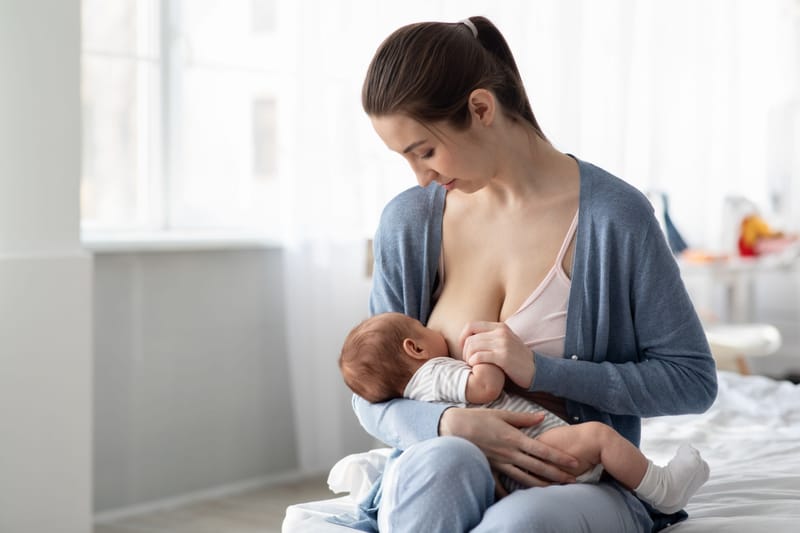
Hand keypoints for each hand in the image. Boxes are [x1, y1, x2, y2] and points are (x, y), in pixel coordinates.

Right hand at [439, 407, 578, 486]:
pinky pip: (500, 485)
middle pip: (537, 466)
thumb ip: (523, 418)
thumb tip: (541, 417)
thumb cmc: (477, 418)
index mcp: (514, 438)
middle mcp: (509, 453)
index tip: (574, 462)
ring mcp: (499, 463)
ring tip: (555, 490)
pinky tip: (518, 501)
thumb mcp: (501, 414)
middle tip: (573, 480)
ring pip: (524, 478)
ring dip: (540, 484)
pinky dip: (509, 495)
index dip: (559, 457)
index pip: (542, 450)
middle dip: (556, 474)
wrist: (453, 428)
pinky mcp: (489, 469)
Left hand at [459, 321, 535, 387]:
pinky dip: (473, 362)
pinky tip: (476, 367)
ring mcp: (503, 344)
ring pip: (473, 347)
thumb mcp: (506, 340)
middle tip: (467, 360)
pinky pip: (479, 357)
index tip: (463, 348)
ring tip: (471, 364)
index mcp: (500, 327)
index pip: (471, 325)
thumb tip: (470, 337)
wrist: (536, 369)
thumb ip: (491, 336)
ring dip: (468, 358)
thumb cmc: (517, 357)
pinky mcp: (503, 357)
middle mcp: (501, 333)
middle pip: (470, 339)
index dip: (462, 337)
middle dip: (464, 351)